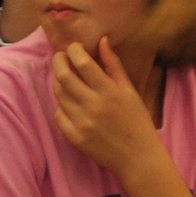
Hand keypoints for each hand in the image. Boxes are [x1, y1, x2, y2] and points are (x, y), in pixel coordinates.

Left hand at [52, 37, 162, 176]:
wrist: (137, 156)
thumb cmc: (137, 120)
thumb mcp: (129, 90)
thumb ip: (114, 65)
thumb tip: (102, 41)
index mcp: (109, 91)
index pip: (82, 62)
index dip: (73, 50)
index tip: (74, 47)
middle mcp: (93, 105)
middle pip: (64, 76)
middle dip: (58, 61)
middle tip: (60, 56)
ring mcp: (81, 122)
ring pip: (59, 94)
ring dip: (58, 81)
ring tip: (64, 76)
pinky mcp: (74, 137)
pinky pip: (58, 115)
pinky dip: (60, 104)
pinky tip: (68, 101)